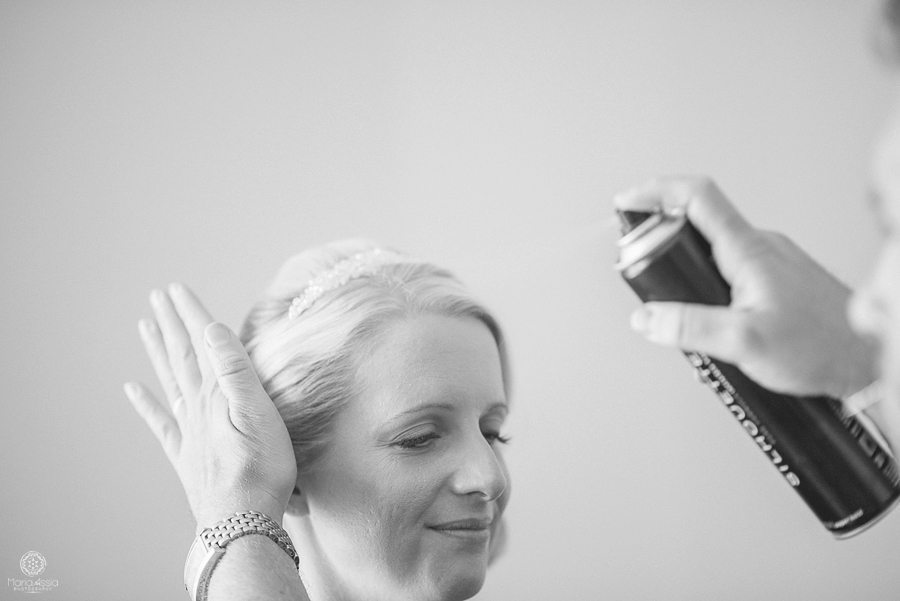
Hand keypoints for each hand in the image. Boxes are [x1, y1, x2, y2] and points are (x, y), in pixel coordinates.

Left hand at [124, 283, 296, 530]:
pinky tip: (132, 389)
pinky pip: (160, 422)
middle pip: (180, 357)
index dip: (190, 314)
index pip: (201, 344)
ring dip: (158, 352)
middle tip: (157, 296)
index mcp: (216, 393)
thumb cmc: (260, 468)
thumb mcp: (257, 413)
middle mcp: (196, 407)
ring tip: (145, 326)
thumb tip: (212, 329)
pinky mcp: (186, 454)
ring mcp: (188, 430)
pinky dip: (145, 403)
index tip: (176, 288)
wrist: (242, 519)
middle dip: (171, 324)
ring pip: (169, 381)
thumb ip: (234, 370)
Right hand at [614, 175, 877, 398]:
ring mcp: (770, 263)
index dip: (656, 192)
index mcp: (748, 250)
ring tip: (682, 315)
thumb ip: (689, 328)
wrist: (867, 361)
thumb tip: (645, 318)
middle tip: (642, 269)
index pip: (696, 198)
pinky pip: (731, 274)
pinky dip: (710, 291)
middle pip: (697, 225)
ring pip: (713, 255)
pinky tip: (713, 328)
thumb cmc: (821, 348)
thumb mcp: (744, 343)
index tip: (627, 202)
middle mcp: (759, 248)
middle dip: (662, 243)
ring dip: (687, 275)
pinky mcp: (777, 281)